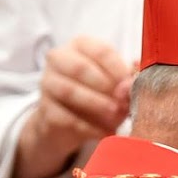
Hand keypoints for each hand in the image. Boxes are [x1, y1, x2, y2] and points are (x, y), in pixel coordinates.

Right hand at [13, 36, 132, 177]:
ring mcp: (48, 83)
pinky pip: (66, 117)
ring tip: (115, 116)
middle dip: (105, 86)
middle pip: (80, 68)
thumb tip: (133, 80)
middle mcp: (59, 59)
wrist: (69, 121)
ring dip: (96, 105)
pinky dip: (88, 127)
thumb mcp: (115, 82)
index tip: (131, 85)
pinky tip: (104, 132)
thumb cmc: (99, 92)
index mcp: (81, 45)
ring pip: (69, 91)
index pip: (101, 51)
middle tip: (123, 102)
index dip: (118, 69)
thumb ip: (127, 78)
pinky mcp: (44, 109)